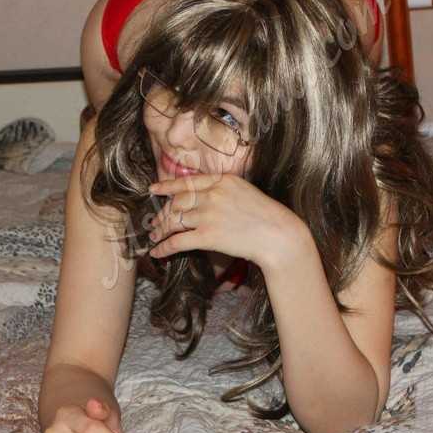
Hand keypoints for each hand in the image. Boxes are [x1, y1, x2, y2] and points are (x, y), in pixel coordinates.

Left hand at [147, 172, 307, 271]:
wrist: (279, 235)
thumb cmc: (266, 216)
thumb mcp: (245, 191)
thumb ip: (223, 190)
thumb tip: (202, 198)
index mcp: (222, 180)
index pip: (187, 182)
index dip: (167, 186)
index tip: (153, 190)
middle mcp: (212, 194)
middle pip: (177, 202)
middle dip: (163, 213)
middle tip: (155, 222)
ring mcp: (208, 214)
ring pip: (174, 220)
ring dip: (161, 230)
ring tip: (155, 236)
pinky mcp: (207, 236)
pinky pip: (177, 241)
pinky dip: (163, 247)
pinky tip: (156, 252)